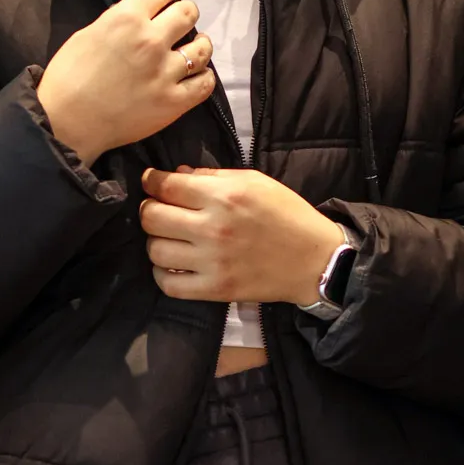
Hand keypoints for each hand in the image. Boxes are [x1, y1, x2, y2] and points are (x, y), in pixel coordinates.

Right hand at [38, 0, 214, 167]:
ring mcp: (166, 72)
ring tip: (195, 48)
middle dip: (185, 15)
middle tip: (181, 25)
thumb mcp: (88, 34)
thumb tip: (138, 19)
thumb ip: (117, 22)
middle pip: (187, 13)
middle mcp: (151, 40)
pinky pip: (205, 83)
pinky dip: (205, 76)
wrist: (68, 122)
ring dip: (200, 45)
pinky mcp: (175, 101)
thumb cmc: (68, 77)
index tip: (164, 3)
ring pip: (202, 48)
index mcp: (126, 19)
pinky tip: (198, 75)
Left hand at [139, 167, 344, 306]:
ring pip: (155, 250)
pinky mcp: (216, 289)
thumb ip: (213, 176)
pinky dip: (162, 274)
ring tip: (168, 237)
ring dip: (156, 241)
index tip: (151, 182)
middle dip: (149, 209)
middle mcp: (214, 228)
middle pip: (152, 218)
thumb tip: (176, 175)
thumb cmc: (286, 214)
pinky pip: (169, 284)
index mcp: (225, 196)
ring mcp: (213, 262)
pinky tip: (173, 264)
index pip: (167, 186)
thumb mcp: (255, 181)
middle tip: (158, 209)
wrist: (313, 259)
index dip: (151, 181)